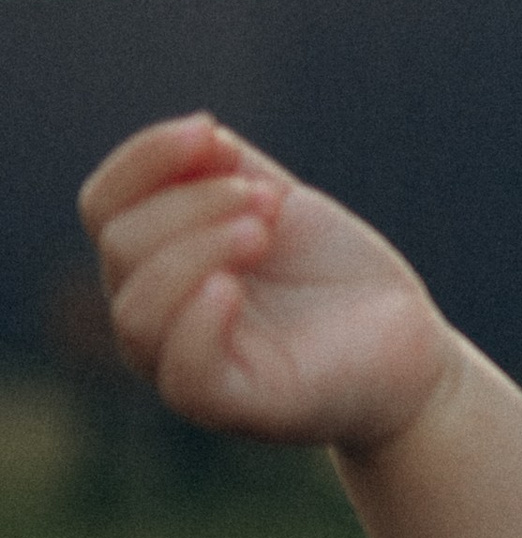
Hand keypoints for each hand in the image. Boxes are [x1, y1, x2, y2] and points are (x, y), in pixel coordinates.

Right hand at [79, 114, 452, 450]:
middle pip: (121, 246)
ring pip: (138, 310)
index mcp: (152, 262)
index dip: (145, 158)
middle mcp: (154, 316)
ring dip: (199, 249)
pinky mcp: (232, 405)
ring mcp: (185, 365)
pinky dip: (198, 322)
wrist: (400, 336)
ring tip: (264, 231)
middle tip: (269, 199)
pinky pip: (183, 374)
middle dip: (194, 203)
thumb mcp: (272, 202)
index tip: (212, 132)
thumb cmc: (330, 273)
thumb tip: (196, 133)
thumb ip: (219, 166)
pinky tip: (231, 288)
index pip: (104, 206)